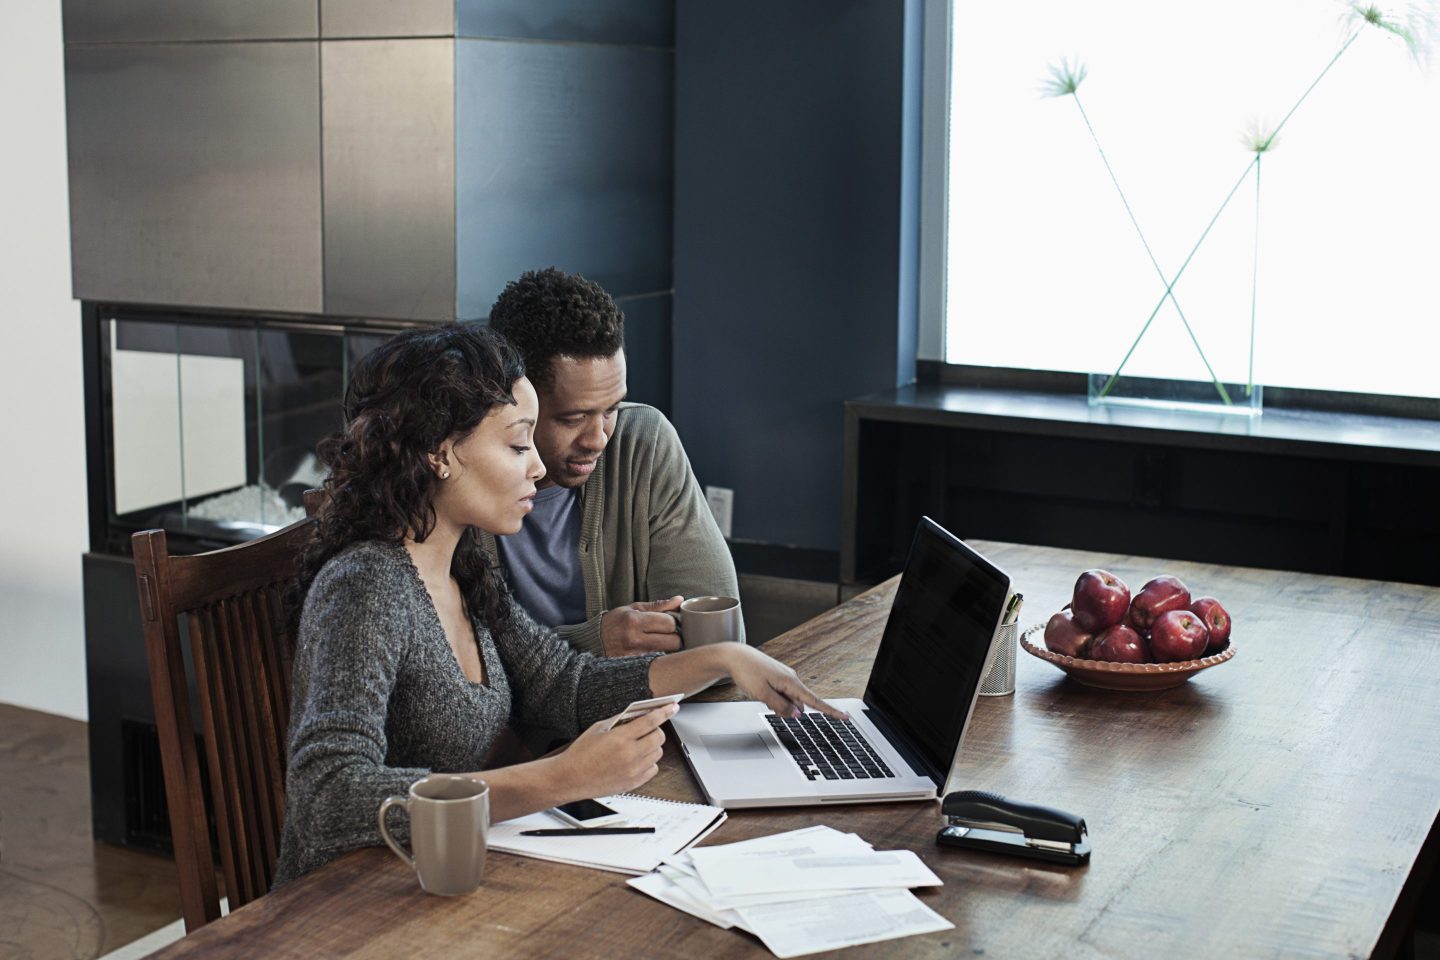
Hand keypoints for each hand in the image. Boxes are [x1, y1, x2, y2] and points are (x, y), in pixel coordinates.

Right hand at [552, 703, 675, 800]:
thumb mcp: (598, 728)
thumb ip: (620, 720)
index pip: (651, 721)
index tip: (672, 707)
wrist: (570, 778)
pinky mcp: (633, 783)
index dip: (664, 712)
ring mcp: (633, 770)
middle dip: (655, 730)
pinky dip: (649, 762)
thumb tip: (638, 714)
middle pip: (659, 737)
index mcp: (621, 738)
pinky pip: (653, 769)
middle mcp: (630, 755)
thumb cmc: (581, 754)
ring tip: (638, 745)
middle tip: (647, 729)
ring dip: (652, 746)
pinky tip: (637, 759)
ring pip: (658, 753)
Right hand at [601, 597, 682, 655]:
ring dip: (669, 648)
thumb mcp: (635, 608)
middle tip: (669, 634)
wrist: (595, 641)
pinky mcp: (635, 667)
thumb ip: (659, 605)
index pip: (669, 624)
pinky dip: (660, 657)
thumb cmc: (616, 621)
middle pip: (674, 642)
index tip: (670, 622)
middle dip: (676, 636)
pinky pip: (658, 663)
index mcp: (635, 621)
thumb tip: (679, 600)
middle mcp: (635, 640)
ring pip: (668, 654)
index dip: (674, 622)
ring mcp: (635, 656)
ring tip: (661, 642)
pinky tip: (654, 652)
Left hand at [724, 645, 846, 719]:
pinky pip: (781, 693)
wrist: (735, 656)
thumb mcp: (762, 694)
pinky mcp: (777, 677)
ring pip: (788, 699)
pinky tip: (760, 689)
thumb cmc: (747, 672)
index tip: (844, 717)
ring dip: (778, 704)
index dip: (830, 711)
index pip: (814, 701)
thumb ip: (781, 706)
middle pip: (798, 704)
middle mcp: (791, 678)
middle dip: (787, 710)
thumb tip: (798, 715)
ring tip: (759, 692)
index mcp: (791, 682)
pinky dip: (774, 697)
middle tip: (765, 701)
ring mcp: (784, 677)